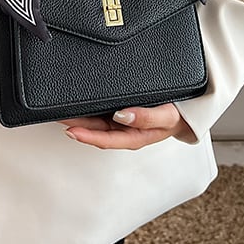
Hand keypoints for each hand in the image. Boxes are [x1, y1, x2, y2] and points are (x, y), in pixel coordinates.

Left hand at [61, 103, 195, 149]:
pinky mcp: (120, 112)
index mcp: (133, 136)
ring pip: (95, 122)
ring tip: (60, 110)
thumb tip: (123, 115)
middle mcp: (123, 130)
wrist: (185, 111)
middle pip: (95, 130)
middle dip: (76, 125)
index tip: (71, 129)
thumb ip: (146, 116)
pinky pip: (101, 113)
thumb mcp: (166, 116)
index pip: (105, 139)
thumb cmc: (176, 116)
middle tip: (57, 116)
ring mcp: (120, 122)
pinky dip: (88, 109)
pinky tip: (78, 104)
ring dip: (78, 118)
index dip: (87, 136)